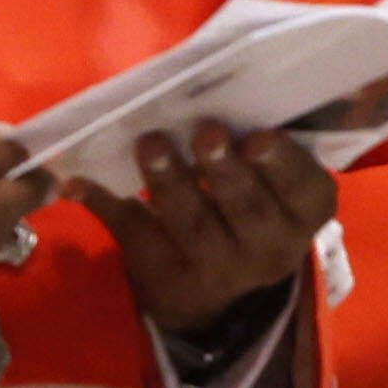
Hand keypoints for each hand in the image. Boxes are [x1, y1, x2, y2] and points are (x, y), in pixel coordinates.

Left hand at [80, 121, 335, 335]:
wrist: (213, 296)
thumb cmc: (246, 207)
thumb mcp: (272, 186)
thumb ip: (260, 144)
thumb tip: (225, 90)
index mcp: (300, 214)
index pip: (306, 190)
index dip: (284, 165)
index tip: (258, 137)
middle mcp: (267, 249)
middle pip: (248, 209)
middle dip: (225, 170)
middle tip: (207, 133)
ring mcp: (216, 271)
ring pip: (193, 225)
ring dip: (169, 181)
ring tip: (150, 144)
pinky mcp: (166, 278)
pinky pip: (136, 236)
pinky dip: (107, 205)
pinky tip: (81, 181)